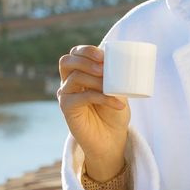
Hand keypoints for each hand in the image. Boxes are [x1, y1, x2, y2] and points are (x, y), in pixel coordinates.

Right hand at [57, 44, 129, 178]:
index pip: (75, 53)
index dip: (86, 50)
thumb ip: (116, 77)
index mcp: (79, 72)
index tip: (103, 55)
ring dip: (96, 79)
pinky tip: (117, 104)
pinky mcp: (66, 108)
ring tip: (112, 88)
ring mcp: (66, 95)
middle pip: (67, 61)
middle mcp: (69, 82)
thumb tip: (124, 62)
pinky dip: (102, 97)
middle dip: (85, 60)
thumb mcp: (118, 90)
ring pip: (74, 77)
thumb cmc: (114, 113)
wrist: (111, 139)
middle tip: (103, 67)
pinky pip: (82, 97)